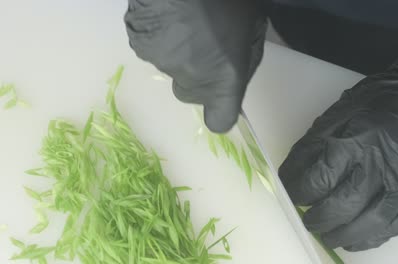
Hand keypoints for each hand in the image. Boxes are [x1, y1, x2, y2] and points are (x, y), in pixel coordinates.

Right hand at [124, 0, 266, 132]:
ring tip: (186, 22)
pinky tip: (169, 17)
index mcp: (223, 79)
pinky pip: (154, 49)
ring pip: (172, 68)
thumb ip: (246, 59)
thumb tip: (236, 73)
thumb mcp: (253, 27)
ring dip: (179, 52)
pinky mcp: (139, 47)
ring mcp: (162, 65)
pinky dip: (161, 38)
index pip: (220, 120)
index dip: (221, 112)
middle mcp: (190, 80)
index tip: (223, 97)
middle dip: (198, 75)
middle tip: (205, 44)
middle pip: (192, 93)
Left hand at [279, 44, 397, 250]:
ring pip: (366, 224)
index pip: (319, 180)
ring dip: (340, 234)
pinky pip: (390, 229)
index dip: (299, 192)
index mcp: (355, 143)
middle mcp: (379, 168)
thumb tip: (288, 177)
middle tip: (308, 219)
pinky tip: (352, 237)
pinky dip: (367, 239)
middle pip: (341, 206)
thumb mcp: (336, 115)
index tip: (292, 195)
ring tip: (326, 234)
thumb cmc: (378, 103)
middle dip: (318, 218)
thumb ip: (310, 147)